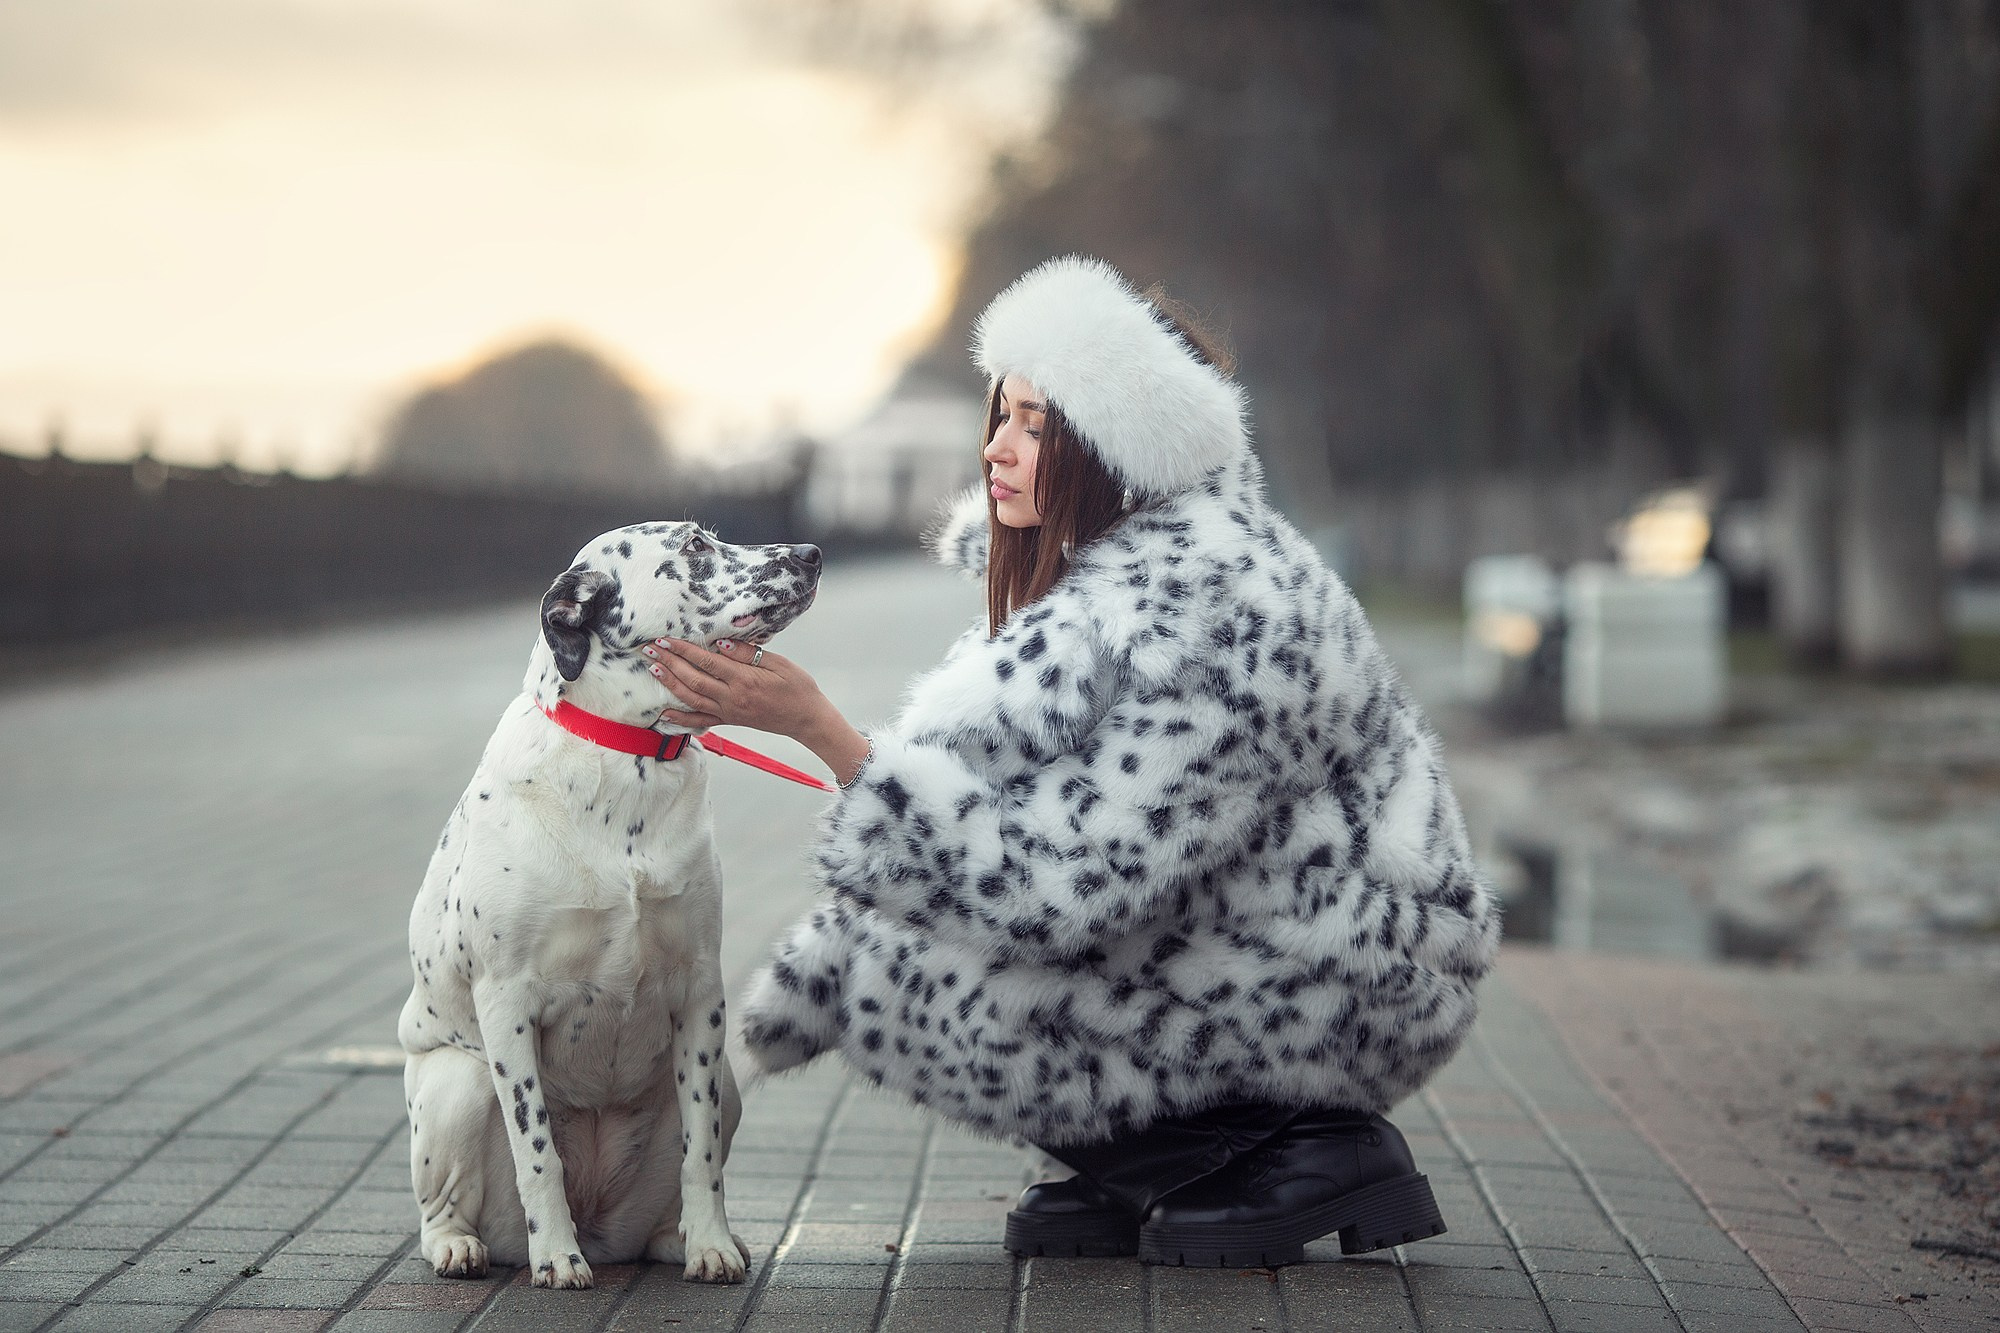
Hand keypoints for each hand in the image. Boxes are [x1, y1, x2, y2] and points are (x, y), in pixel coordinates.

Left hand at [641, 638, 814, 734]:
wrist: (807, 719)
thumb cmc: (797, 687)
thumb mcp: (779, 664)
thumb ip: (748, 654)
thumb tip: (720, 642)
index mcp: (744, 680)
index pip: (707, 662)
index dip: (684, 650)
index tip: (666, 639)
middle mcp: (732, 698)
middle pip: (693, 679)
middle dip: (669, 663)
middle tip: (649, 649)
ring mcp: (729, 712)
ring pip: (692, 698)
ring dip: (670, 683)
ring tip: (653, 668)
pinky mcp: (730, 721)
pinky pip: (701, 720)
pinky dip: (680, 719)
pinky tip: (663, 714)